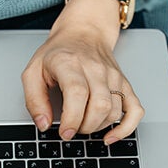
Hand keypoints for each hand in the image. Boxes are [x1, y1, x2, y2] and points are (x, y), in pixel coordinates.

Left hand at [22, 22, 143, 143]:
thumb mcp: (33, 71)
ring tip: (84, 124)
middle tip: (72, 128)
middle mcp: (95, 69)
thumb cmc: (58, 53)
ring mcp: (113, 76)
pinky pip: (135, 110)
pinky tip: (111, 135)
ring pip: (114, 111)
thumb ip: (33, 100)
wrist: (84, 32)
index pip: (77, 93)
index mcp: (70, 63)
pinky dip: (126, 127)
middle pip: (99, 106)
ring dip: (97, 127)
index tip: (64, 132)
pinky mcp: (124, 84)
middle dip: (84, 127)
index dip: (72, 118)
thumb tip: (43, 124)